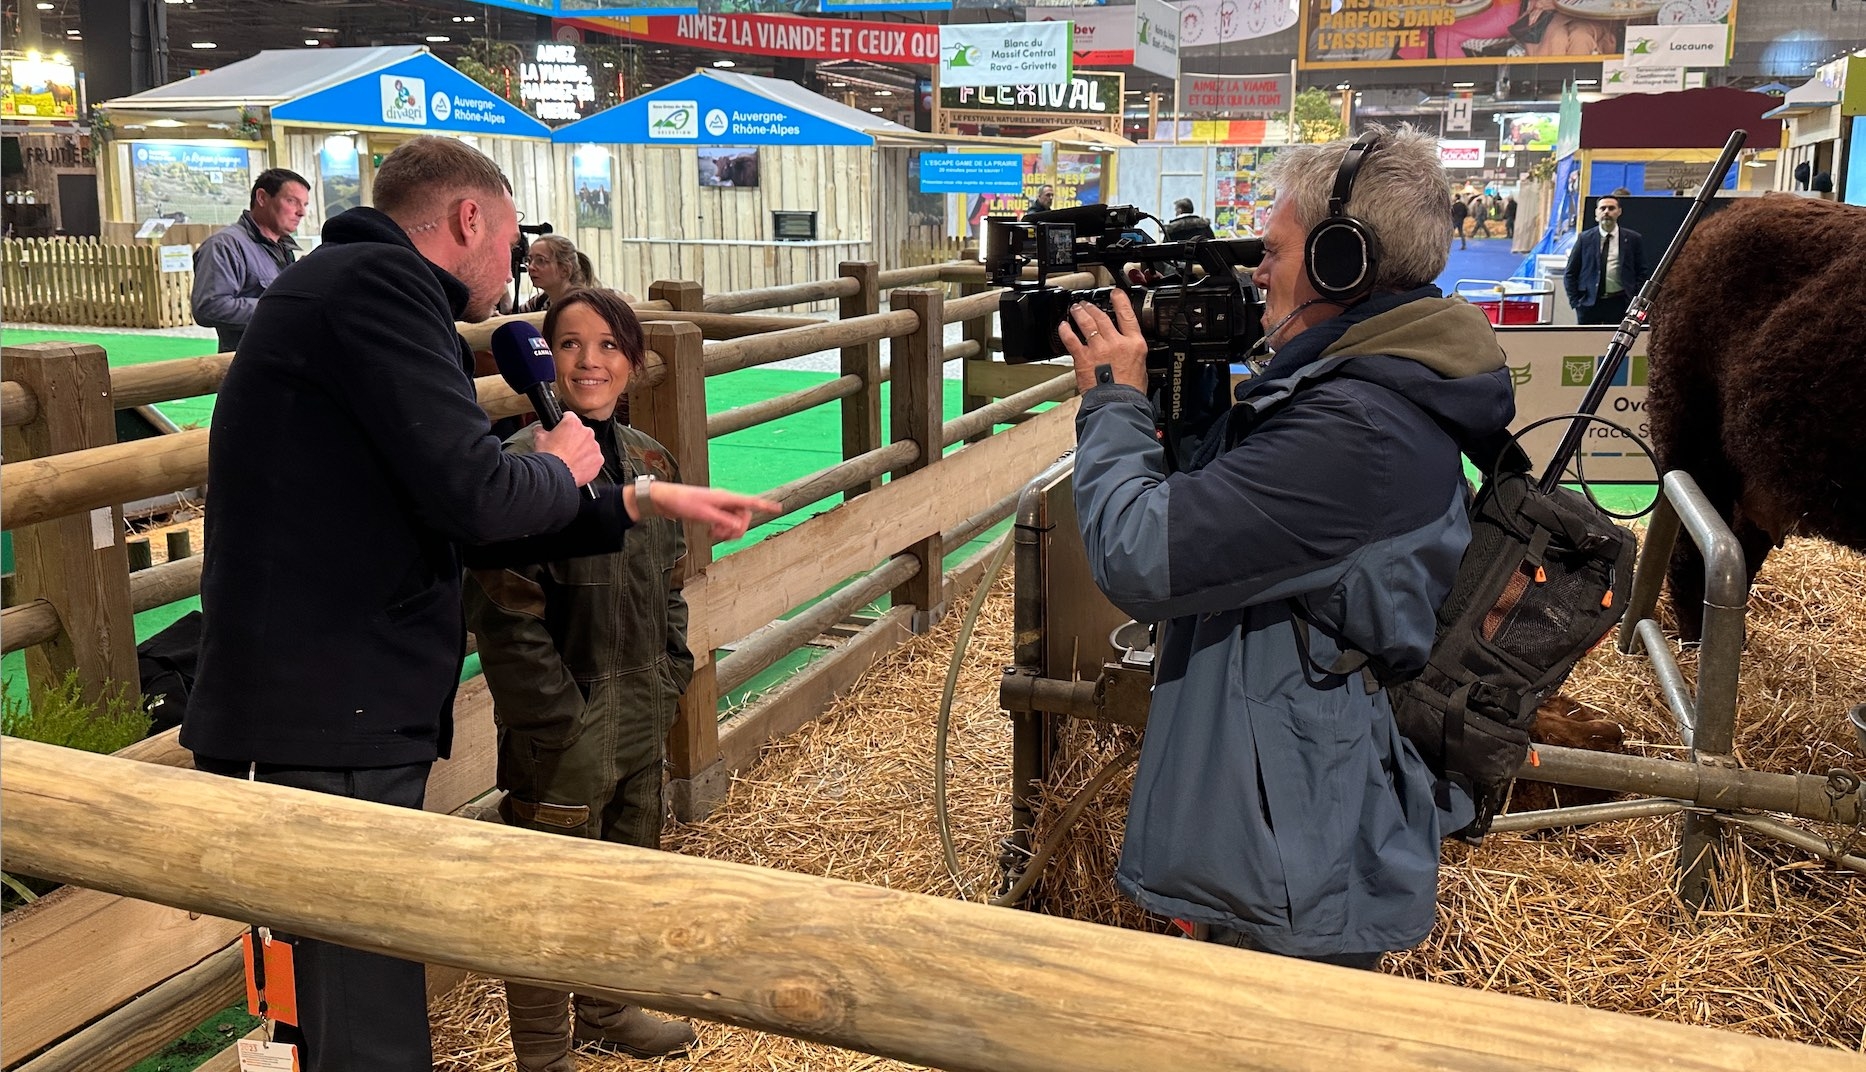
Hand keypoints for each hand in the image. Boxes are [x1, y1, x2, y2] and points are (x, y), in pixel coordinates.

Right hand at [533, 418, 601, 486]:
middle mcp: (587, 432)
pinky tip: (578, 466)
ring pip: (589, 445)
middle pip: (581, 432)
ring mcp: (594, 446)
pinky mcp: (598, 460)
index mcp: (573, 423)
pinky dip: (588, 462)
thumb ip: (541, 429)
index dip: (564, 423)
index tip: (562, 430)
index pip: (570, 417)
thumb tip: (540, 429)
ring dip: (582, 450)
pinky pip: (594, 459)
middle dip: (575, 438)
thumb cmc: (549, 456)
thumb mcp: (539, 438)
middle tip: (565, 448)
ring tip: (571, 459)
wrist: (555, 475)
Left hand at [637, 483, 781, 541]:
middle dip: (737, 528)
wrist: (664, 500)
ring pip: (734, 521)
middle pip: (743, 516)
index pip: (750, 501)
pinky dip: (721, 530)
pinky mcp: (711, 512)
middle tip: (722, 536)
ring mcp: (718, 506)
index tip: (778, 508)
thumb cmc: (682, 503)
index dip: (765, 505)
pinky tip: (710, 533)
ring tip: (714, 535)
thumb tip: (740, 527)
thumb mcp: (704, 515)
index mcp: (725, 497)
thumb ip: (724, 521)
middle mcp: (724, 500)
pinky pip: (724, 522)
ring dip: (728, 531)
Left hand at [1059, 291, 1148, 393]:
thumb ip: (1133, 354)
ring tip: (1075, 309)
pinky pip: (1071, 339)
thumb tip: (1128, 351)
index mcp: (1134, 344)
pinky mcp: (1083, 358)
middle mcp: (1116, 342)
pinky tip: (1062, 326)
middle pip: (1102, 317)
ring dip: (1079, 313)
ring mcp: (1098, 349)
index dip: (1120, 300)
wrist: (1119, 404)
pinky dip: (1065, 330)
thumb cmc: (1130, 392)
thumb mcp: (1141, 367)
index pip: (1127, 315)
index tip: (1115, 293)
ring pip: (1086, 323)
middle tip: (1087, 304)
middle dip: (1093, 307)